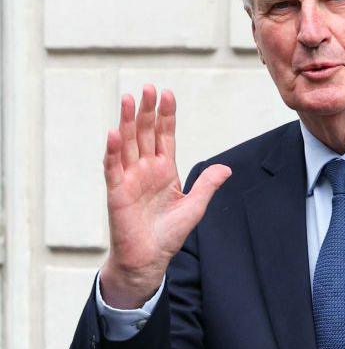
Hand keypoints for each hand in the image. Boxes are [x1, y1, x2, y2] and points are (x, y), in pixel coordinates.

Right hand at [99, 85, 230, 308]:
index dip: (166, 116)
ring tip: (129, 99)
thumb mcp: (195, 206)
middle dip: (147, 111)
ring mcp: (130, 178)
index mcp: (165, 170)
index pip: (165, 136)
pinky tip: (115, 132)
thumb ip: (208, 185)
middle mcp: (146, 169)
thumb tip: (226, 168)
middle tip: (148, 88)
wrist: (149, 259)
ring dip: (128, 121)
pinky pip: (113, 167)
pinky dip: (113, 150)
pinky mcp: (117, 192)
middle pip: (145, 133)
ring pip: (128, 144)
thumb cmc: (169, 234)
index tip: (168, 94)